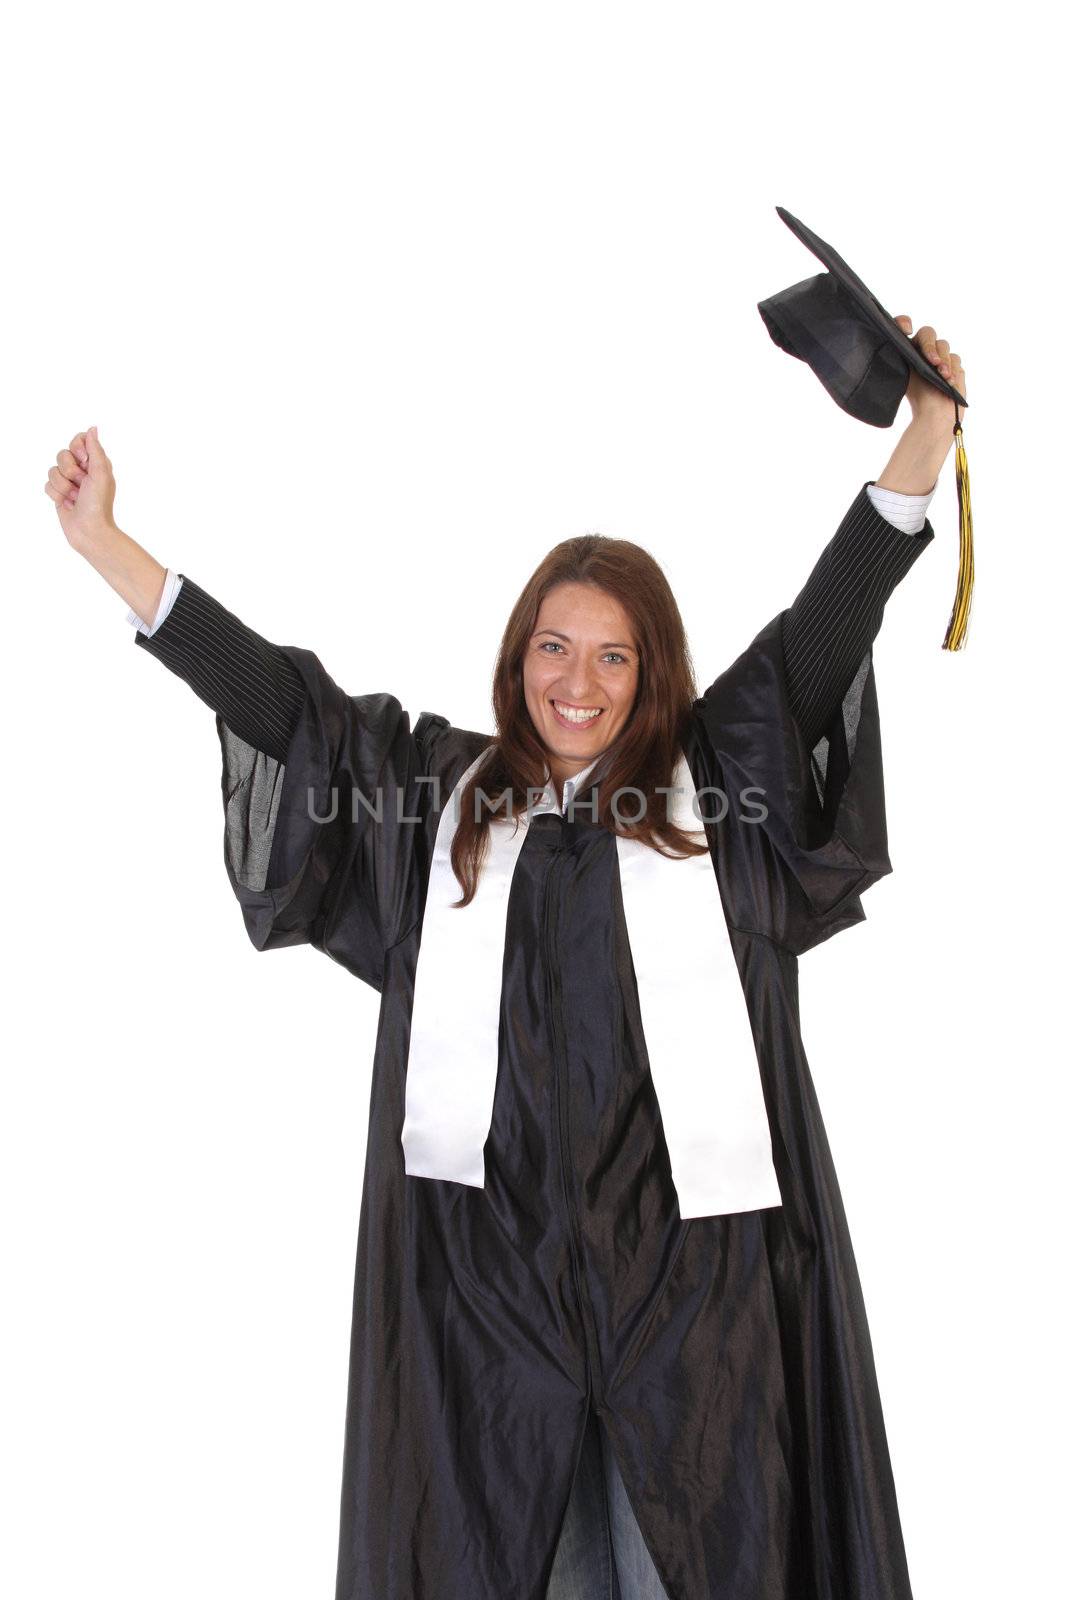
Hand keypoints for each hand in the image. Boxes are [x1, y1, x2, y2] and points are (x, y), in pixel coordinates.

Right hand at [43, 426, 117, 549]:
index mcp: (95, 463)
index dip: (77, 448)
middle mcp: (82, 470)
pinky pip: (47, 484)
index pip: (79, 440)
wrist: (89, 530)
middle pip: (62, 454)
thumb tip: (92, 428)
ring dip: (63, 486)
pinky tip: (68, 504)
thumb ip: (95, 450)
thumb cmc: (98, 504)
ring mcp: (69, 482)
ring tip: (75, 497)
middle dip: (69, 471)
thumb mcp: (101, 473)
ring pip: (52, 470)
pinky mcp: (59, 493)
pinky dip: (57, 495)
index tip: (84, 461)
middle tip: (81, 484)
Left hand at [893, 314, 966, 433]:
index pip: (902, 327)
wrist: (933, 417)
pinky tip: (949, 382)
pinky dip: (953, 370)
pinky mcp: (954, 365)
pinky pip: (955, 359)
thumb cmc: (915, 400)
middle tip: (932, 361)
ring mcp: (939, 357)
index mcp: (906, 350)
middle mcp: (922, 350)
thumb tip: (891, 344)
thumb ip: (898, 360)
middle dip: (930, 345)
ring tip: (942, 375)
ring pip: (943, 345)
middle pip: (928, 333)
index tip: (907, 330)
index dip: (903, 322)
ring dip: (944, 359)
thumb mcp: (901, 378)